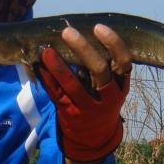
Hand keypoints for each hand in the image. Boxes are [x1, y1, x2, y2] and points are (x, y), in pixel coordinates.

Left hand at [36, 25, 132, 162]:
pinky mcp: (71, 113)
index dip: (113, 44)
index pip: (123, 61)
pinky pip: (57, 94)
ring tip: (46, 50)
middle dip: (83, 49)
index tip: (99, 28)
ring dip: (59, 66)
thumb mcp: (112, 85)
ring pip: (73, 85)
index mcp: (121, 84)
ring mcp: (89, 107)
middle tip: (68, 31)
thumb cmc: (103, 99)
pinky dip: (47, 79)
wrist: (95, 136)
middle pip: (99, 70)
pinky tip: (39, 66)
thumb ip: (102, 64)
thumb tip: (80, 31)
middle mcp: (108, 96)